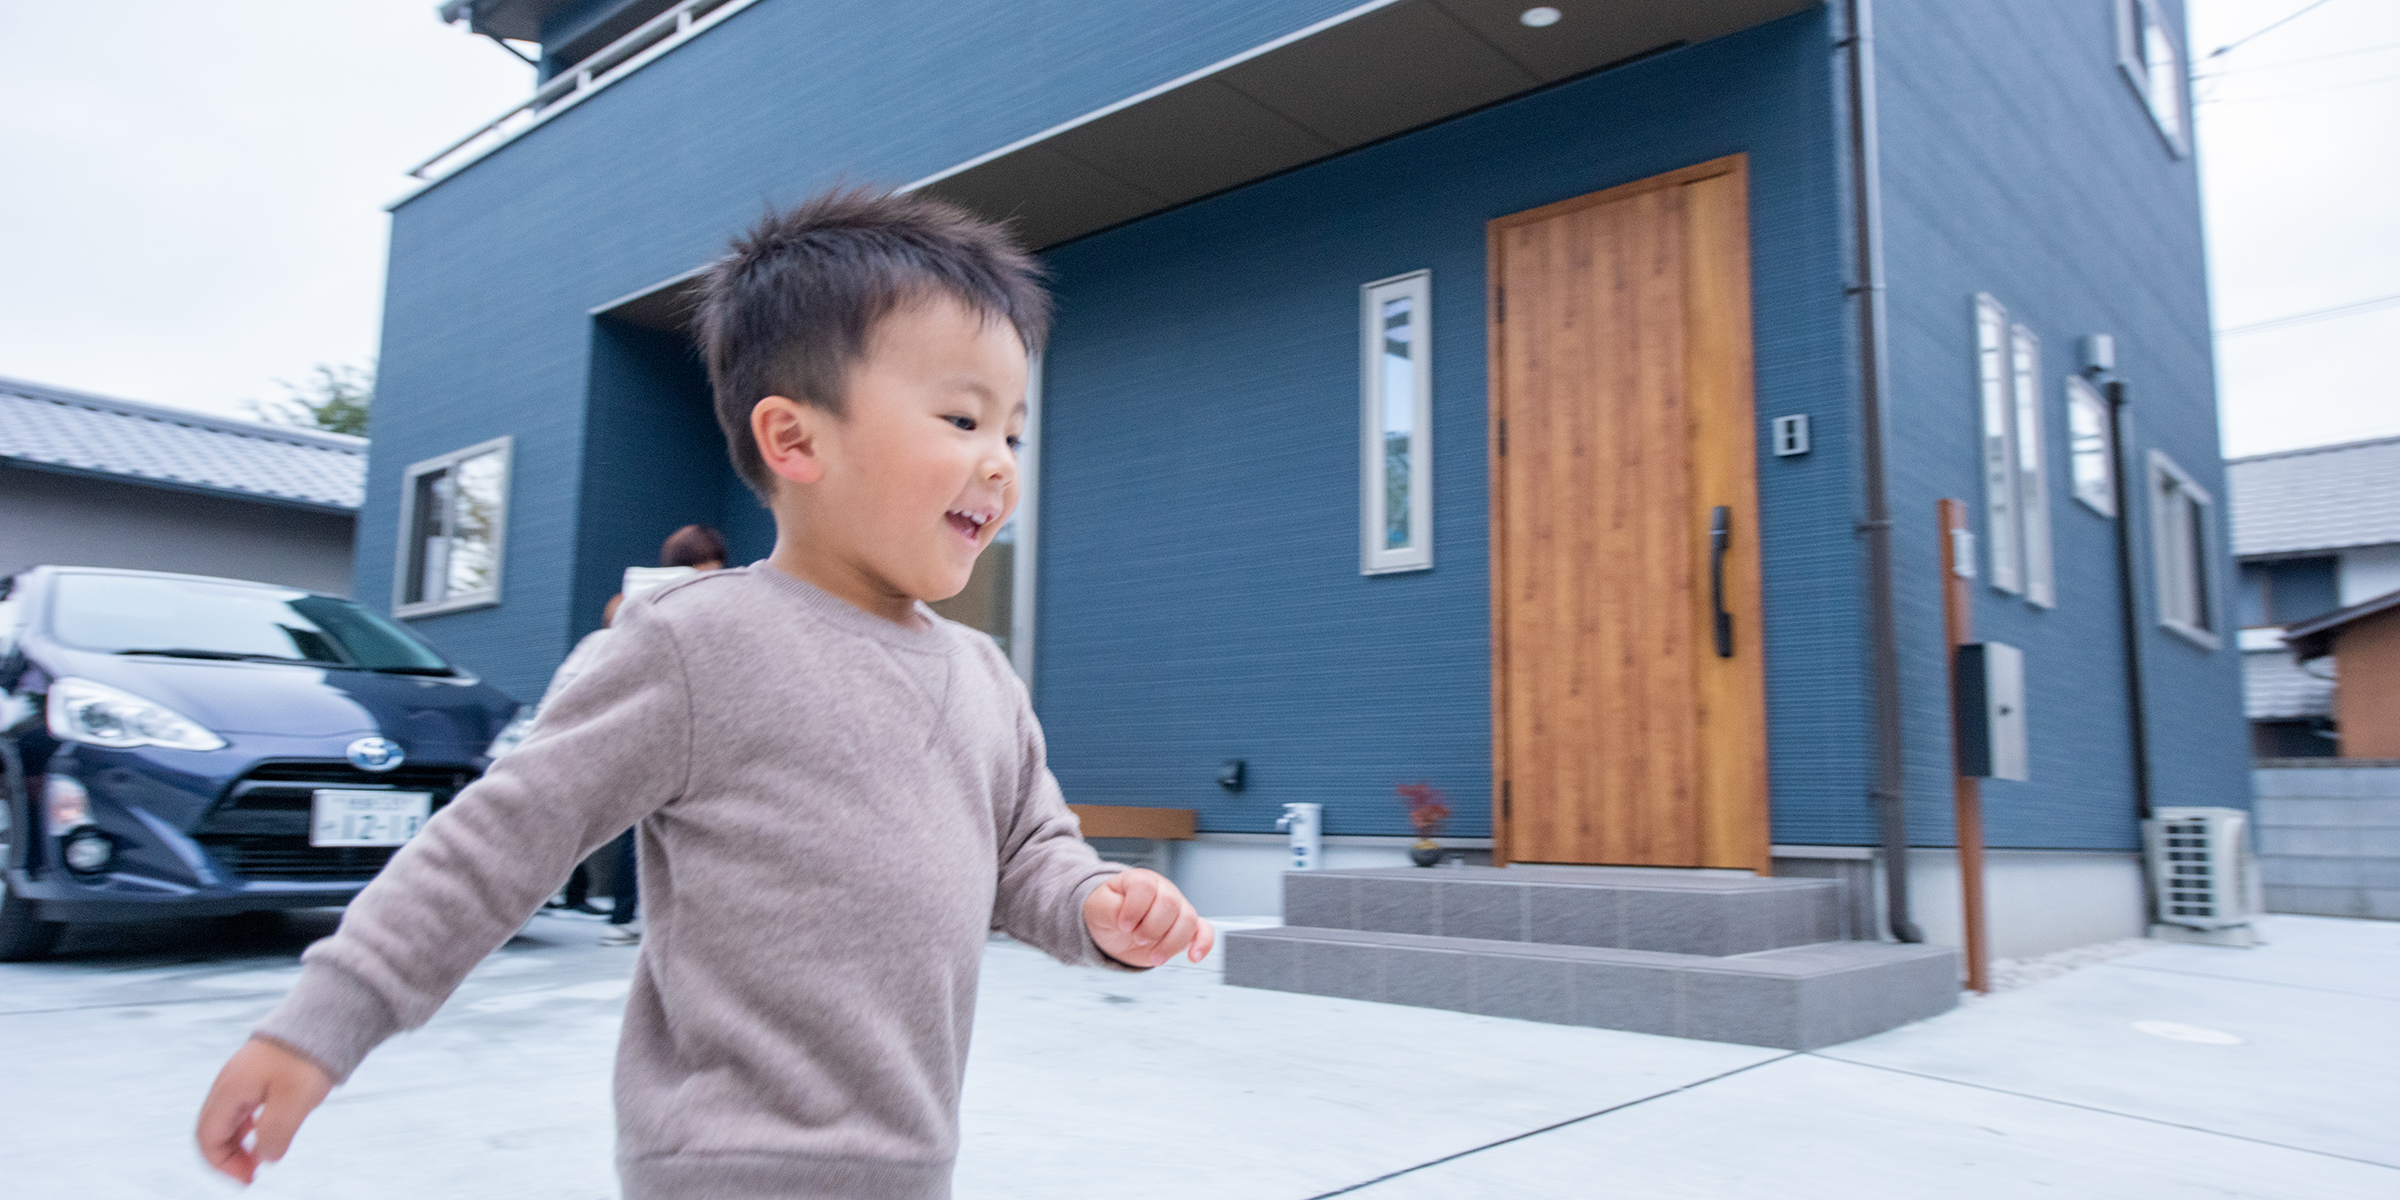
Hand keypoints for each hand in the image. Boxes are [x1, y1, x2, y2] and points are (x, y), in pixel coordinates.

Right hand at [196, 1037, 333, 1184]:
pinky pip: (244, 1105)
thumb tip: (264, 1158)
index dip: (223, 1164)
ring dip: (240, 1142)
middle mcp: (229, 1083)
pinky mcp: (259, 1071)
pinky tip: (270, 1129)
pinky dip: (250, 1125)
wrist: (325, 1015)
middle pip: (212, 1130)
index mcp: (230, 1090)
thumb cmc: (308, 1056)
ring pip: (229, 1118)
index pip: (207, 1138)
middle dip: (228, 1156)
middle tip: (253, 1173)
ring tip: (262, 1155)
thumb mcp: (294, 1102)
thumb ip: (274, 1134)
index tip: (249, 1178)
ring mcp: (242, 1075)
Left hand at [1083, 868, 1214, 967]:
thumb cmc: (1109, 911)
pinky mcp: (1186, 929)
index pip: (1145, 887)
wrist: (1115, 927)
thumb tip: (1123, 915)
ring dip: (1171, 943)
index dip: (1134, 908)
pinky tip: (1193, 956)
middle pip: (1170, 903)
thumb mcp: (1098, 907)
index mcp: (1141, 880)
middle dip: (1152, 928)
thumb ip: (1109, 908)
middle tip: (1136, 939)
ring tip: (1154, 956)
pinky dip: (1202, 944)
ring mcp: (1178, 908)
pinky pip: (1204, 931)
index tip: (1123, 925)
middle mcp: (1164, 891)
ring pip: (1188, 920)